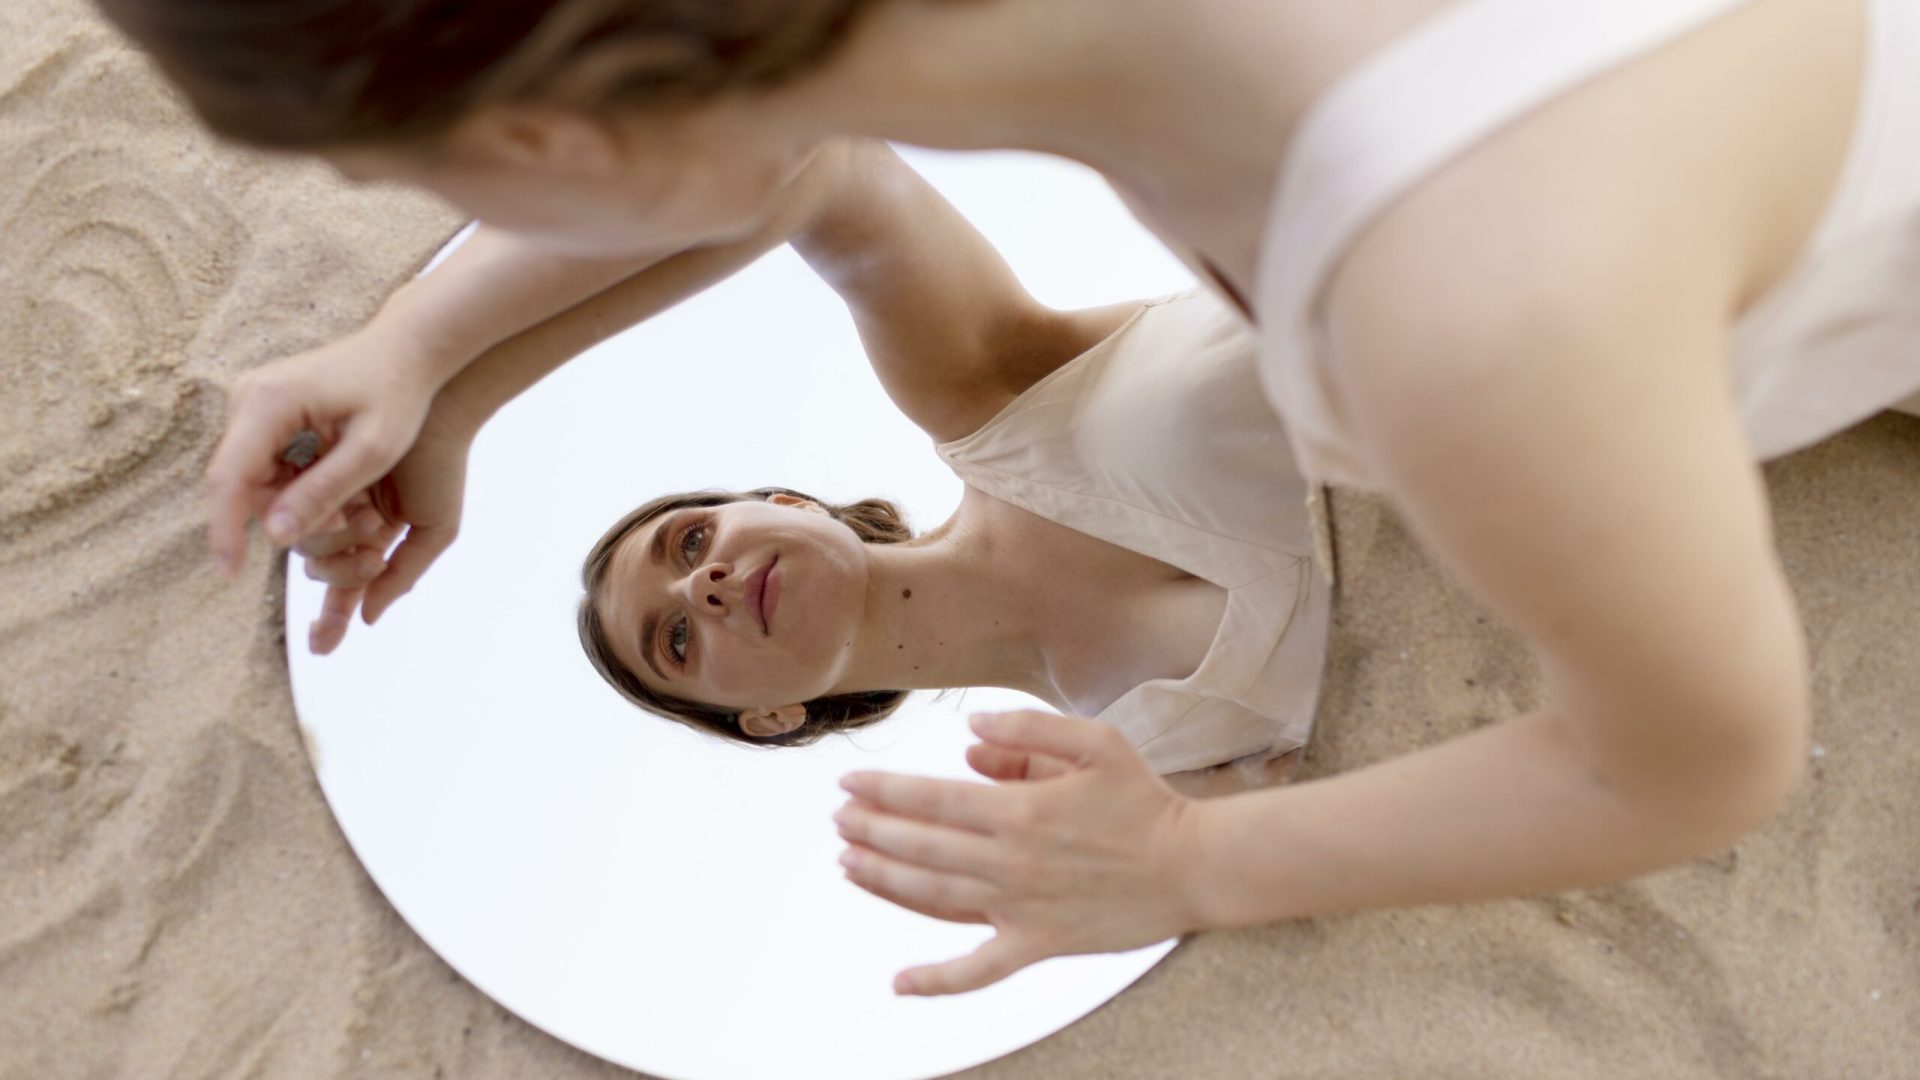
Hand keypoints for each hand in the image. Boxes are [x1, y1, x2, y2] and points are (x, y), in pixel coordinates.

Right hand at [205, 327, 448, 573]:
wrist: (407, 349)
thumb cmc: (398, 394)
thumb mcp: (371, 450)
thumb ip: (324, 491)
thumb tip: (275, 537)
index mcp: (269, 402)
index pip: (229, 478)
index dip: (226, 529)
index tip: (228, 572)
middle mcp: (249, 398)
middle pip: (239, 482)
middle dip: (281, 516)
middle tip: (345, 524)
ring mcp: (253, 404)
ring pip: (253, 479)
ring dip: (293, 504)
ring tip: (354, 508)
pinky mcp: (265, 413)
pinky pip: (267, 465)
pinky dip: (297, 488)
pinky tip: (342, 492)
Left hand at [292, 400, 475, 652]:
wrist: (434, 410)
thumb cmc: (440, 467)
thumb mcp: (434, 530)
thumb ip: (403, 576)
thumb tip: (368, 619)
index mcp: (370, 537)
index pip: (342, 588)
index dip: (330, 619)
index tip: (319, 646)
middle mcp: (343, 520)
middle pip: (321, 570)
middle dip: (342, 574)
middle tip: (374, 554)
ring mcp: (326, 495)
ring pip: (308, 546)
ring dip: (334, 547)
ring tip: (372, 520)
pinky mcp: (311, 471)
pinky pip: (296, 510)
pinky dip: (310, 525)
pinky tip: (335, 525)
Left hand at [834, 711, 1205, 995]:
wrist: (1193, 866)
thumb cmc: (1145, 800)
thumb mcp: (1095, 742)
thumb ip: (1028, 732)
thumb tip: (967, 734)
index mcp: (1020, 810)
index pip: (930, 799)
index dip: (882, 791)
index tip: (847, 782)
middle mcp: (1010, 862)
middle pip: (921, 846)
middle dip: (870, 830)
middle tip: (837, 819)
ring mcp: (1020, 908)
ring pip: (933, 898)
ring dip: (883, 881)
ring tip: (847, 864)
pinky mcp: (1038, 945)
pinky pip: (979, 971)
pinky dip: (937, 982)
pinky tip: (899, 984)